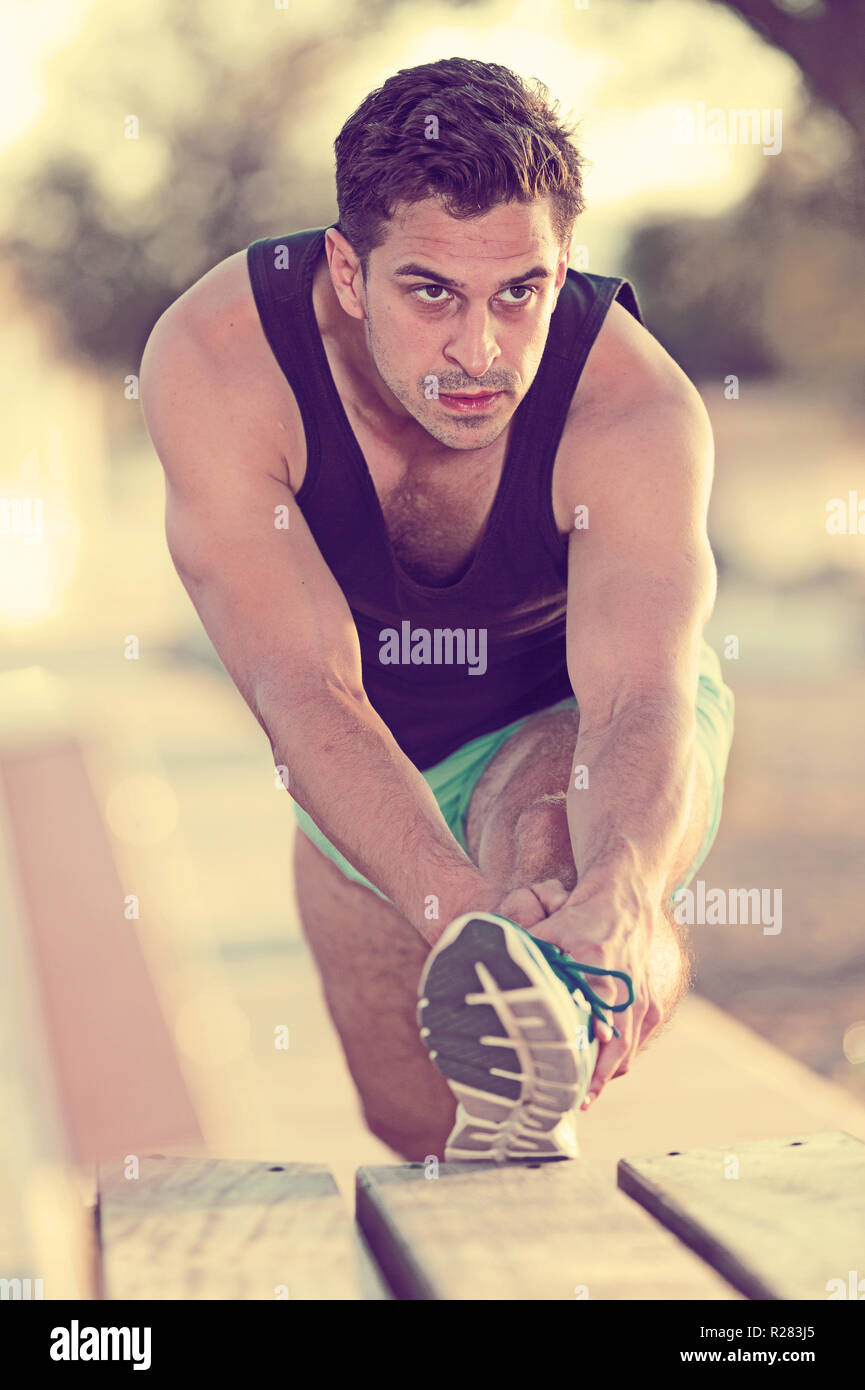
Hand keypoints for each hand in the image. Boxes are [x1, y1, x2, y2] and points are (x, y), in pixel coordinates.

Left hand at [523, 875, 667, 1108]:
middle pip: (617, 1041)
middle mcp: (625, 984)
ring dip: (610, 1072)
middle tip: (576, 1100)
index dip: (588, 1040)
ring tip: (587, 1095)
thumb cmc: (583, 913)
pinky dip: (625, 1056)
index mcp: (598, 963)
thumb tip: (496, 971)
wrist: (625, 896)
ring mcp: (641, 993)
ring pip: (630, 1046)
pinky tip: (606, 1072)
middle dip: (598, 1075)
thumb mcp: (551, 927)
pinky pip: (641, 1037)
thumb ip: (528, 952)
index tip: (573, 1067)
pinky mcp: (650, 997)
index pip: (597, 1008)